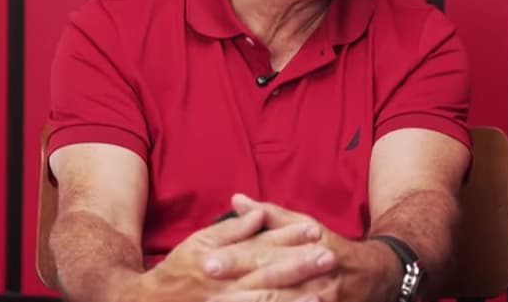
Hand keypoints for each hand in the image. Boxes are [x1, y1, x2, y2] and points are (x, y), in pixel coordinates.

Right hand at [141, 208, 336, 301]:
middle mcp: (226, 285)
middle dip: (299, 267)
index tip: (315, 231)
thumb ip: (231, 230)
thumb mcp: (199, 242)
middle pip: (268, 274)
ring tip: (321, 296)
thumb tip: (257, 213)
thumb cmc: (178, 270)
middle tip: (328, 258)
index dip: (288, 238)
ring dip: (293, 300)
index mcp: (221, 259)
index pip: (261, 246)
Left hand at [204, 195, 397, 301]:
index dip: (236, 258)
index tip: (207, 260)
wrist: (378, 275)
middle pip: (271, 279)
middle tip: (208, 277)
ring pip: (285, 301)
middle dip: (239, 281)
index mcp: (308, 245)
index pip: (266, 252)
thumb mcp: (305, 225)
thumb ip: (269, 215)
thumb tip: (236, 199)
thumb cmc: (332, 246)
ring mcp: (323, 298)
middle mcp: (315, 273)